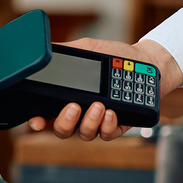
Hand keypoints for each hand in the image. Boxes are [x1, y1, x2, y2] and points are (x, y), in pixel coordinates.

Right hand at [23, 37, 181, 140]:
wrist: (146, 62)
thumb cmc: (116, 56)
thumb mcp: (89, 49)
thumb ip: (68, 51)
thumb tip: (46, 48)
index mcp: (67, 96)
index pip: (46, 113)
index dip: (37, 121)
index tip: (37, 121)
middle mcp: (79, 113)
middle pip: (62, 130)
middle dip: (64, 122)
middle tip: (74, 107)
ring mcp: (97, 121)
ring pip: (84, 134)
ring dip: (89, 122)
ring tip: (98, 105)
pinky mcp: (116, 127)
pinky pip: (106, 134)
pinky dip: (107, 125)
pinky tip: (111, 112)